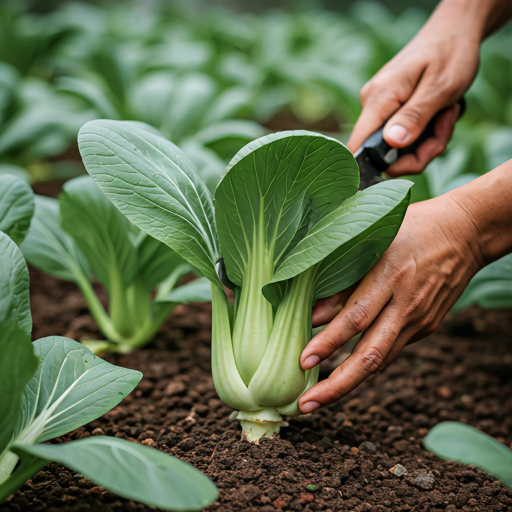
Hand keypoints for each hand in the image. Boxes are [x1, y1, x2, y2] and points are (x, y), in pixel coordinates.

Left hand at [298, 193, 484, 412]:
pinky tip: (346, 375)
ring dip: (349, 383)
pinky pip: (392, 351)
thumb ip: (344, 279)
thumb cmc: (411, 227)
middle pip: (371, 354)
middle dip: (337, 384)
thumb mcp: (374, 241)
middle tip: (306, 404)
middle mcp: (407, 304)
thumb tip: (313, 314)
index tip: (302, 362)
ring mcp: (419, 320)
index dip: (329, 342)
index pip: (355, 317)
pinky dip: (367, 365)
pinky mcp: (426, 327)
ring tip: (319, 399)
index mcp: (390, 275)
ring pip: (382, 361)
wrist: (465, 232)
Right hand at [347, 2, 481, 175]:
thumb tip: (391, 143)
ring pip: (398, 149)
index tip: (409, 166)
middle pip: (385, 155)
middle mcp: (372, 105)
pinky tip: (439, 116)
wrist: (454, 32)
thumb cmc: (450, 54)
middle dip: (419, 153)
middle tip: (444, 132)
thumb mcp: (440, 88)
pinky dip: (425, 135)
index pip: (358, 147)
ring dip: (427, 143)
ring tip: (446, 118)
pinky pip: (403, 138)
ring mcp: (380, 109)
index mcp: (378, 99)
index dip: (376, 167)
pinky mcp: (389, 112)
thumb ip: (414, 116)